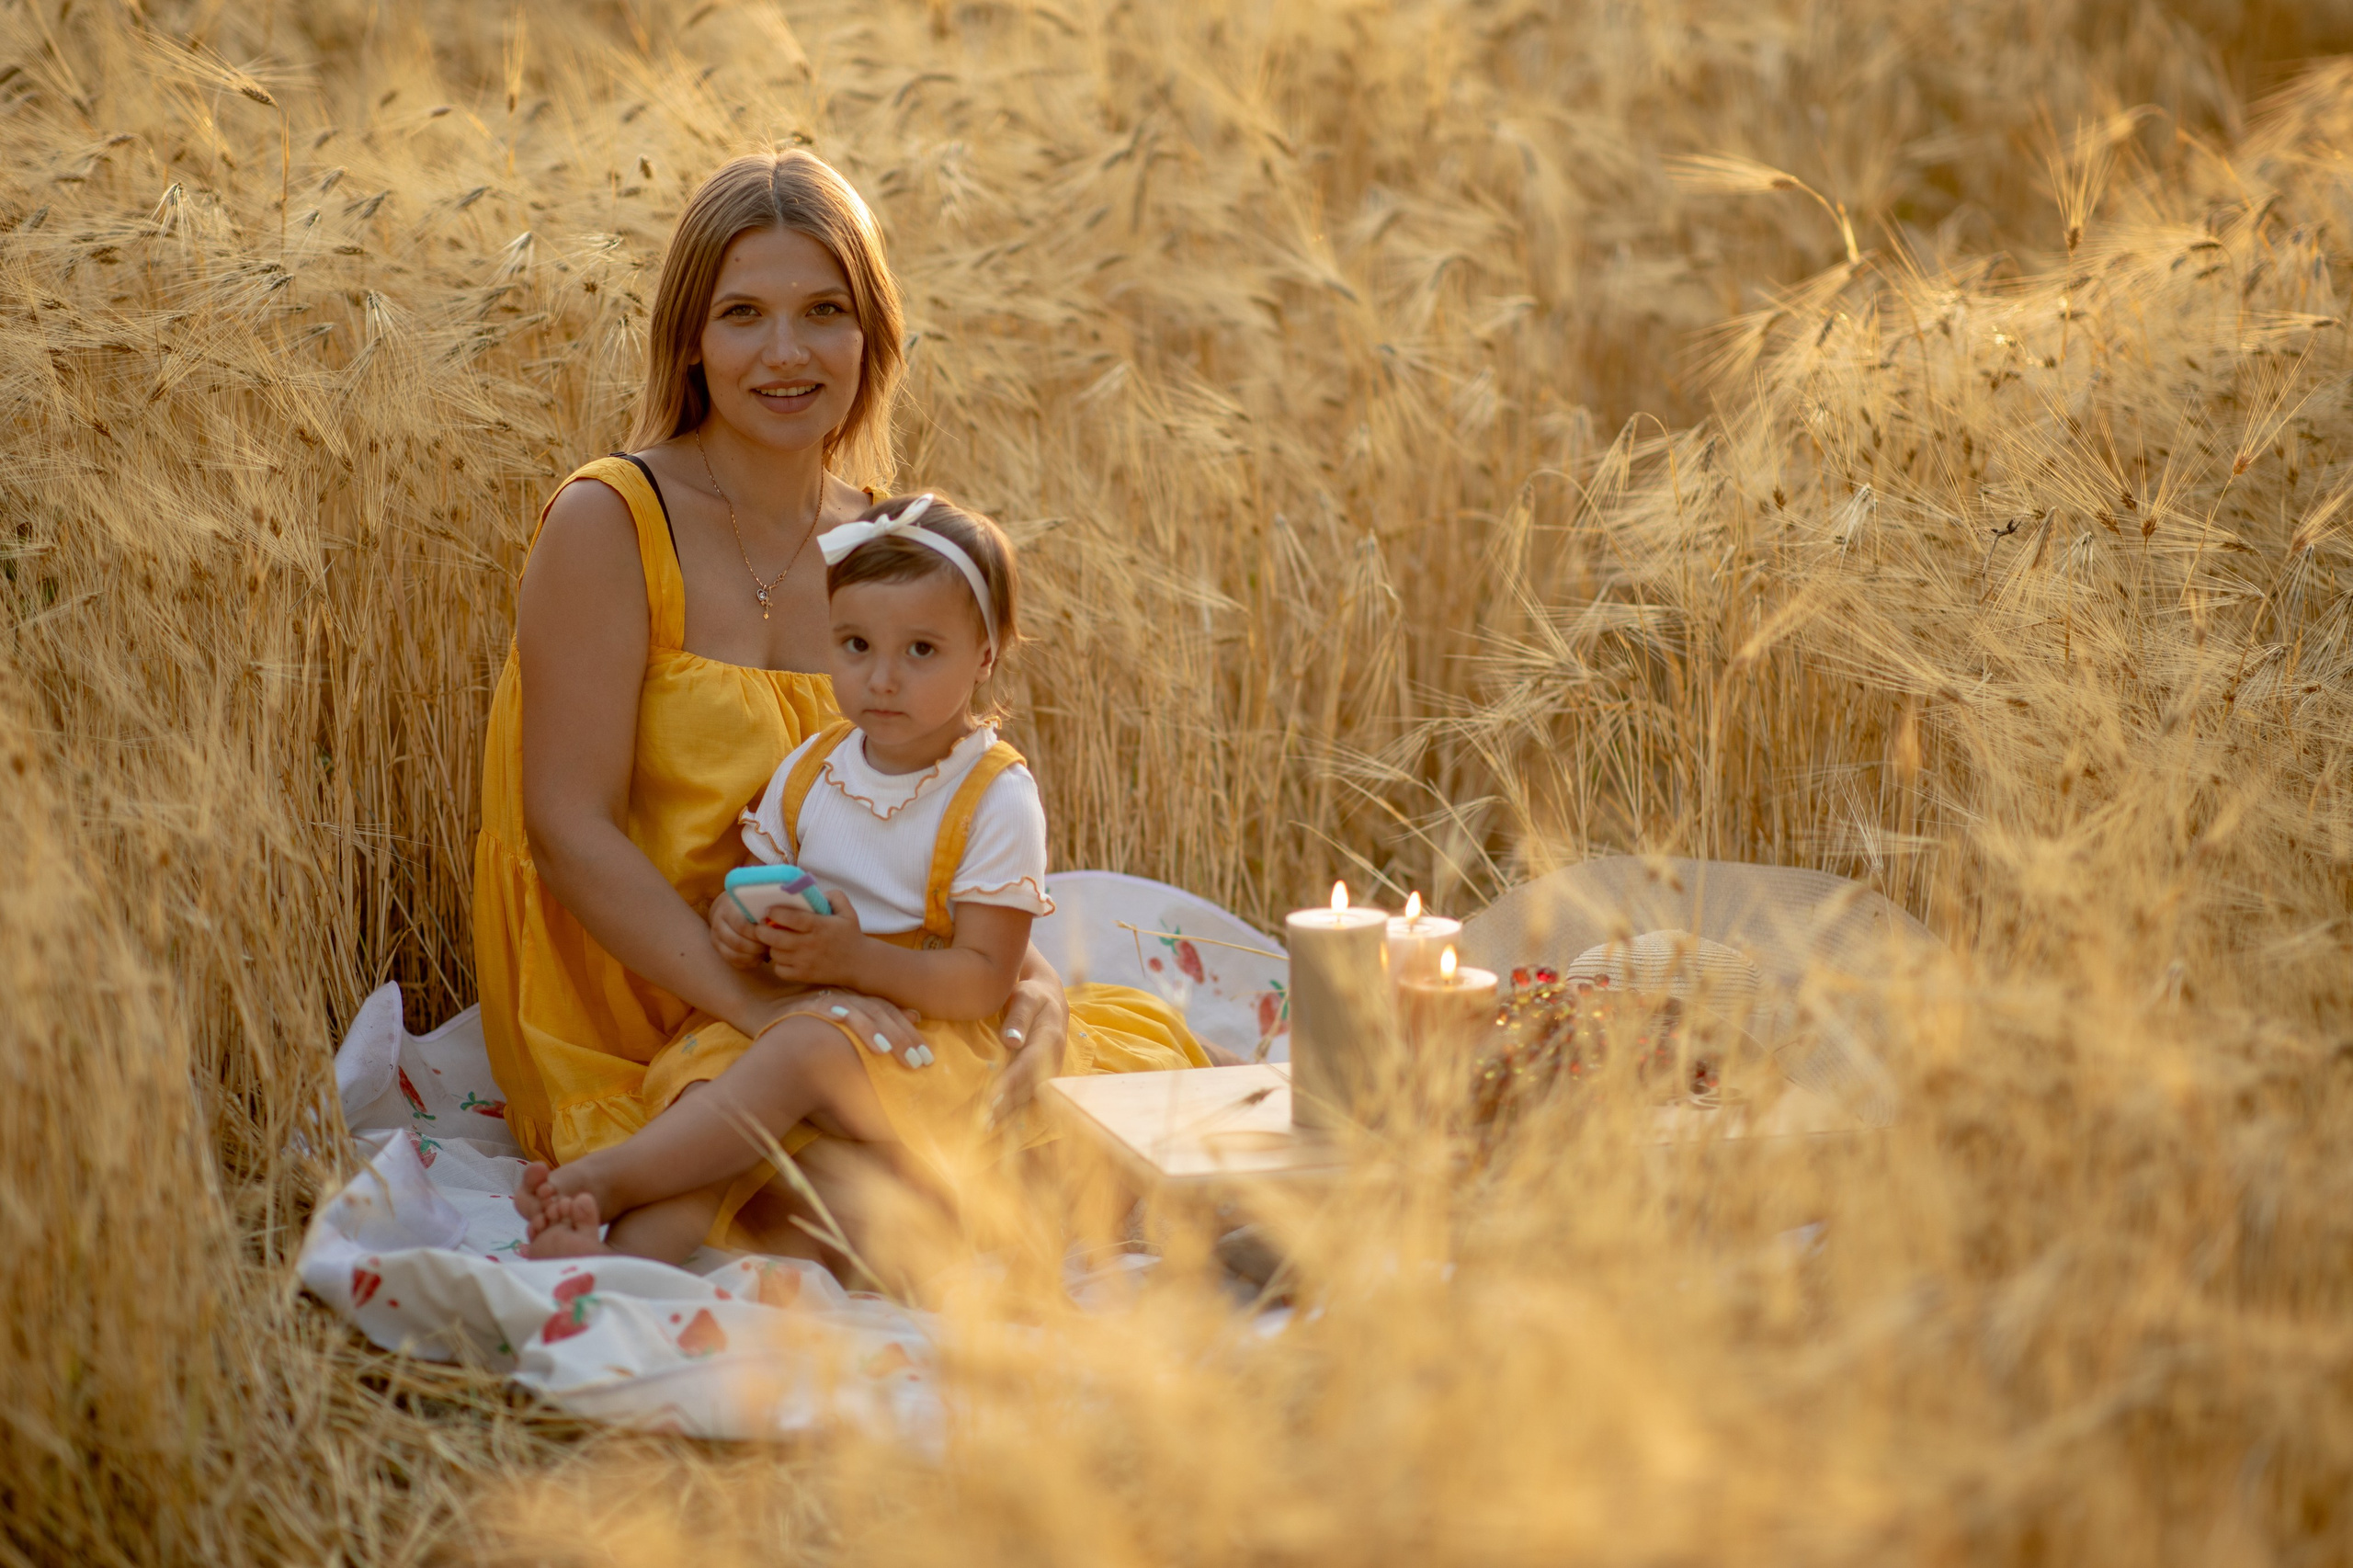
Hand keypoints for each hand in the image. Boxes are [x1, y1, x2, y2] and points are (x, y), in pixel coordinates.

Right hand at [709, 889, 768, 970]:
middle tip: (772, 945)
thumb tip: (777, 923)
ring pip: (735, 955)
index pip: (741, 926)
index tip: (772, 933)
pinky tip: (760, 956)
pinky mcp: (720, 950)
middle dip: (757, 947)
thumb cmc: (752, 905)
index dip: (758, 933)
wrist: (732, 908)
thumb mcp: (756, 902)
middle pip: (738, 943)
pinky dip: (749, 962)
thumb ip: (764, 911)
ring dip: (754, 956)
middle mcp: (718, 924)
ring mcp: (717, 939)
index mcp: (728, 909)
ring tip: (766, 951)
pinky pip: (735, 962)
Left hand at [755, 888, 866, 987]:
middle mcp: (810, 944)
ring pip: (775, 954)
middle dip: (763, 930)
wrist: (860, 964)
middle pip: (775, 937)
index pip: (791, 918)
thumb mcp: (847, 911)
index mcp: (819, 926)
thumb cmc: (850, 935)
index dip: (775, 913)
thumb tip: (813, 892)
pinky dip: (778, 963)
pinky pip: (780, 970)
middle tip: (762, 925)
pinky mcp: (803, 976)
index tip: (768, 910)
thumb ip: (833, 896)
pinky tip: (784, 956)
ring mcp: (805, 962)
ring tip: (775, 940)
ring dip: (771, 946)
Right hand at [763, 988, 925, 1067]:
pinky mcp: (811, 1007)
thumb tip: (879, 1067)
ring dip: (891, 1037)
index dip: (907, 1033)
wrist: (752, 1010)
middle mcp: (841, 998)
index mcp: (848, 1004)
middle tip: (924, 1062)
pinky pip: (843, 1017)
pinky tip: (877, 1049)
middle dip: (906, 1038)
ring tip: (907, 1059)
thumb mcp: (826, 1040)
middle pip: (883, 1015)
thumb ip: (851, 1049)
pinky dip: (862, 1031)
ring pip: (868, 1015)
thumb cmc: (787, 1038)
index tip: (926, 1056)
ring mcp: (826, 1000)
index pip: (886, 1015)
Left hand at [988, 972, 1069, 1126]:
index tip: (991, 1098)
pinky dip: (1014, 1111)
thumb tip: (1010, 1040)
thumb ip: (1018, 1016)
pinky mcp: (1043, 1078)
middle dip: (1008, 1106)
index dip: (1012, 1083)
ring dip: (1010, 1113)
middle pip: (1030, 1087)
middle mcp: (1053, 1059)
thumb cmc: (1032, 997)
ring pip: (1031, 1096)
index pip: (1029, 1064)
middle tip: (983, 1122)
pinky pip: (1030, 1097)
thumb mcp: (1026, 997)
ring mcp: (1050, 1072)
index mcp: (1049, 1038)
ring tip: (985, 1127)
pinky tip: (996, 1123)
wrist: (1050, 1001)